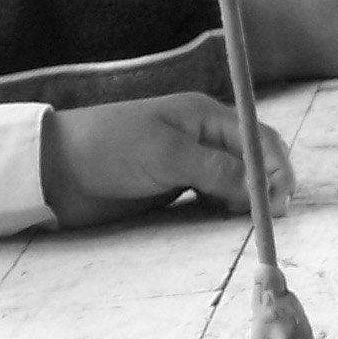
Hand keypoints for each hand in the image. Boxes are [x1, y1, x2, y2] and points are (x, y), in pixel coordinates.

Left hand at [41, 93, 293, 227]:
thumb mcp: (167, 155)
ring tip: (242, 222)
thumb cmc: (110, 149)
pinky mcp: (171, 189)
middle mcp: (200, 137)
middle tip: (267, 219)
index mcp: (203, 116)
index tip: (281, 201)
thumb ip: (217, 170)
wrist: (56, 168)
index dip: (276, 167)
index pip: (257, 137)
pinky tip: (220, 222)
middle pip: (250, 160)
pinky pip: (209, 199)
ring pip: (233, 183)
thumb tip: (261, 188)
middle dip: (265, 186)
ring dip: (244, 201)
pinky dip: (222, 210)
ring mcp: (186, 164)